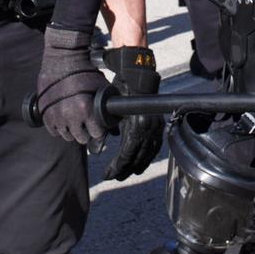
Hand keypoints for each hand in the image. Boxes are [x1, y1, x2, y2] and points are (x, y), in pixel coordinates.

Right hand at [36, 25, 107, 148]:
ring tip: (74, 120)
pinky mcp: (45, 113)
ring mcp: (56, 116)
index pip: (96, 133)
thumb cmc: (84, 70)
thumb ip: (107, 105)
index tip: (97, 126)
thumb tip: (114, 118)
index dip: (99, 130)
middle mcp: (70, 116)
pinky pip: (53, 131)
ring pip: (67, 136)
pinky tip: (63, 119)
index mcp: (86, 110)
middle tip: (86, 124)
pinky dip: (59, 127)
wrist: (63, 58)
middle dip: (86, 132)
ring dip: (72, 130)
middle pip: (81, 138)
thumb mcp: (101, 87)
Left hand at [100, 46, 162, 179]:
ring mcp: (156, 127)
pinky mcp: (159, 125)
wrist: (136, 77)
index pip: (126, 155)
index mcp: (136, 127)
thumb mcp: (107, 111)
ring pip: (149, 154)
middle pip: (138, 158)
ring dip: (139, 165)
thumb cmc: (119, 91)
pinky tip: (143, 160)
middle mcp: (149, 129)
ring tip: (130, 172)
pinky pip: (156, 146)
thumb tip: (95, 149)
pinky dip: (149, 156)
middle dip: (126, 170)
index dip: (116, 168)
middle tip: (115, 177)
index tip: (107, 175)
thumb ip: (102, 131)